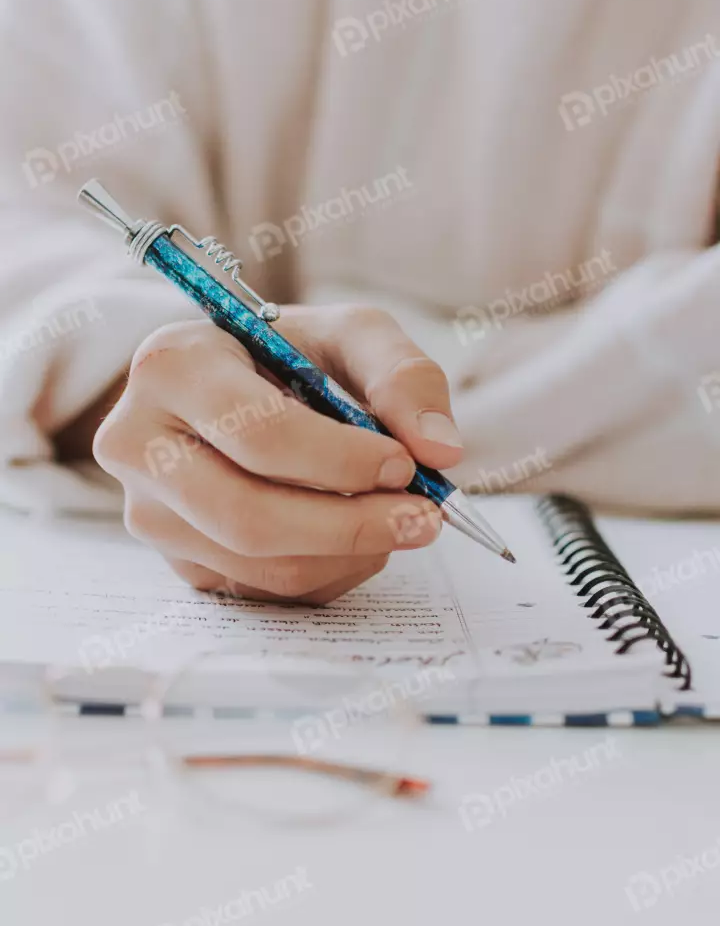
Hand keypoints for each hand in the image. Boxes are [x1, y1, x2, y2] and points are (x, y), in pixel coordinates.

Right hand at [93, 305, 463, 603]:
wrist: (233, 390)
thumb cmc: (289, 356)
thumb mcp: (349, 335)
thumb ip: (404, 376)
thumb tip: (441, 450)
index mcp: (172, 367)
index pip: (259, 434)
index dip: (342, 460)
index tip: (404, 464)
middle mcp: (138, 443)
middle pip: (248, 517)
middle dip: (350, 525)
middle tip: (424, 519)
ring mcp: (149, 512)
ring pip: (259, 564)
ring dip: (348, 554)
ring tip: (395, 519)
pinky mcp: (176, 560)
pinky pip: (262, 589)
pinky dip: (329, 571)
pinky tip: (352, 534)